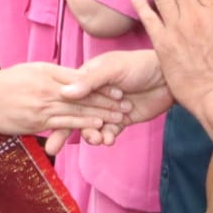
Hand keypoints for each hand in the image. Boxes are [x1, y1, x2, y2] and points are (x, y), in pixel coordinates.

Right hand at [0, 63, 128, 137]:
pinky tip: (98, 128)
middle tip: (127, 103)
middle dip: (108, 100)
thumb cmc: (2, 84)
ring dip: (101, 113)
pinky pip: (65, 124)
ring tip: (120, 117)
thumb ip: (51, 75)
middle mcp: (49, 86)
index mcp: (48, 72)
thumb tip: (70, 80)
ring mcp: (44, 104)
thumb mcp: (29, 71)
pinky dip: (83, 126)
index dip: (101, 85)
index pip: (81, 79)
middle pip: (85, 94)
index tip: (119, 88)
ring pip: (79, 109)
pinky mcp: (39, 121)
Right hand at [57, 49, 172, 148]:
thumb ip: (90, 81)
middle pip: (75, 115)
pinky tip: (108, 140)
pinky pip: (109, 132)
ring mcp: (108, 109)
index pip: (67, 97)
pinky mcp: (121, 121)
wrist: (168, 76)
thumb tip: (65, 93)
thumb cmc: (139, 64)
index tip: (44, 126)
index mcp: (87, 78)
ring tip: (96, 140)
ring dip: (91, 135)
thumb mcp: (113, 68)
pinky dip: (107, 138)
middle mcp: (95, 95)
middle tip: (54, 147)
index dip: (55, 111)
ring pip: (92, 126)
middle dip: (65, 131)